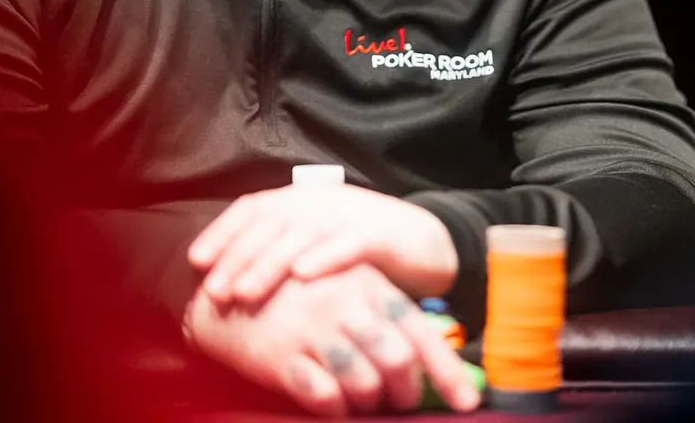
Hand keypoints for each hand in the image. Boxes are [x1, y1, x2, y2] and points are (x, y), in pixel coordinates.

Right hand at [183, 261, 481, 416]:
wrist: (226, 293)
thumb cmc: (296, 293)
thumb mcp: (343, 287)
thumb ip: (381, 314)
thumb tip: (419, 360)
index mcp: (367, 283)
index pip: (419, 331)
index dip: (446, 372)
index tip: (467, 403)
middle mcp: (345, 304)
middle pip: (397, 359)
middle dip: (405, 392)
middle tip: (398, 402)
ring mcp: (314, 331)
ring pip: (364, 382)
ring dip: (369, 402)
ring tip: (362, 402)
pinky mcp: (284, 357)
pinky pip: (325, 398)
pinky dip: (335, 410)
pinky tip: (332, 405)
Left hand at [187, 184, 457, 307]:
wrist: (428, 240)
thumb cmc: (363, 247)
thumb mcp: (318, 241)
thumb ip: (281, 248)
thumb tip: (228, 275)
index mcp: (302, 199)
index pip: (253, 208)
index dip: (223, 232)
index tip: (197, 262)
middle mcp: (321, 201)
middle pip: (271, 223)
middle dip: (238, 257)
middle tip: (215, 290)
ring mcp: (351, 214)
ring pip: (302, 235)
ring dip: (270, 264)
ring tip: (245, 292)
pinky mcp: (381, 233)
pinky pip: (349, 244)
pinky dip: (326, 258)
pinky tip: (304, 276)